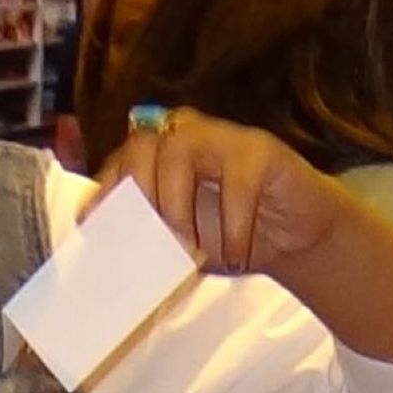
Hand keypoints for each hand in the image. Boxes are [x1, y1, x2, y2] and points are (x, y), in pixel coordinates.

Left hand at [104, 106, 351, 284]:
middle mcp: (183, 136)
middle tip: (157, 241)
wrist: (296, 239)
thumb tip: (118, 256)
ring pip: (180, 150)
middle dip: (142, 197)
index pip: (119, 162)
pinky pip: (236, 179)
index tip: (96, 226)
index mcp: (158, 157)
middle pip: (141, 147)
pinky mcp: (259, 150)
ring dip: (179, 205)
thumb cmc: (233, 238)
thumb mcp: (183, 245)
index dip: (105, 191)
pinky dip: (232, 223)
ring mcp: (221, 137)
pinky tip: (237, 252)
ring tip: (194, 249)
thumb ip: (152, 239)